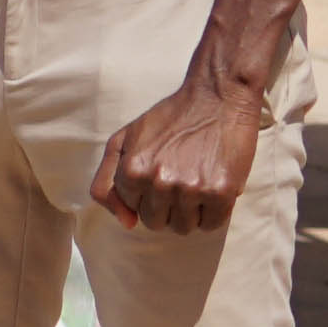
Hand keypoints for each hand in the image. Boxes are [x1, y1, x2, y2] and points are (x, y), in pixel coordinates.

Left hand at [93, 65, 269, 239]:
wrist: (216, 98)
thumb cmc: (168, 119)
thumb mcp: (123, 140)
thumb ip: (107, 181)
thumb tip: (125, 222)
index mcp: (132, 170)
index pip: (132, 209)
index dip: (146, 195)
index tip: (159, 176)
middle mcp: (158, 182)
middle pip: (156, 223)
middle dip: (165, 208)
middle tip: (179, 181)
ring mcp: (190, 189)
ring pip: (183, 228)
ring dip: (190, 213)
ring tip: (196, 184)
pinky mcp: (221, 192)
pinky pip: (212, 225)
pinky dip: (213, 214)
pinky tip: (213, 190)